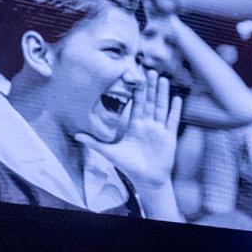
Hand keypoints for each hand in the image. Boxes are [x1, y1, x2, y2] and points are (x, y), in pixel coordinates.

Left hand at [77, 69, 181, 190]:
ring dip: (162, 93)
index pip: (137, 105)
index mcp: (134, 127)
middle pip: (150, 102)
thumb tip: (76, 135)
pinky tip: (176, 99)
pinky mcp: (169, 137)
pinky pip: (172, 120)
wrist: (147, 179)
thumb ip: (94, 143)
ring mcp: (159, 130)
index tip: (137, 79)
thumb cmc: (129, 167)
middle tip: (151, 71)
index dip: (138, 92)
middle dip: (151, 87)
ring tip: (163, 79)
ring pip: (161, 107)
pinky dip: (174, 110)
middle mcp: (148, 125)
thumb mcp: (109, 152)